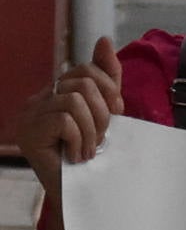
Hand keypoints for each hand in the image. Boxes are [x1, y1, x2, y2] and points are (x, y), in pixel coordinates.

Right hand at [13, 40, 123, 198]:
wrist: (81, 190)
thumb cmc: (93, 151)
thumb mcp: (106, 109)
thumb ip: (106, 76)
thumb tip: (103, 39)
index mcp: (55, 92)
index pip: (86, 69)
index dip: (108, 89)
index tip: (114, 115)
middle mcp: (37, 100)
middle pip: (82, 83)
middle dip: (103, 112)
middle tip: (100, 138)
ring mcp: (29, 116)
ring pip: (74, 101)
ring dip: (92, 129)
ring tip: (88, 149)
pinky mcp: (27, 133)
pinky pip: (64, 120)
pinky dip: (80, 139)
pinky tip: (77, 156)